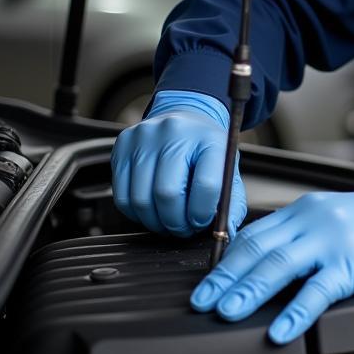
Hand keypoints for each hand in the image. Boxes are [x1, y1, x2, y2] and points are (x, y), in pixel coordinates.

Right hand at [111, 89, 246, 237]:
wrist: (185, 121)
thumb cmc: (205, 151)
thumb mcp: (227, 171)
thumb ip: (231, 203)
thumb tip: (226, 232)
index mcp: (209, 139)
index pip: (206, 185)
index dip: (202, 213)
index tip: (201, 221)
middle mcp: (176, 133)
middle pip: (168, 194)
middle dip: (176, 222)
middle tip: (182, 227)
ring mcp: (145, 137)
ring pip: (141, 199)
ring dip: (155, 222)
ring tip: (167, 220)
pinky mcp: (122, 146)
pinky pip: (122, 196)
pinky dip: (137, 213)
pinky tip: (151, 208)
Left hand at [190, 179, 353, 343]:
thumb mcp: (336, 219)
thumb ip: (304, 236)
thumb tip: (270, 264)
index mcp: (306, 210)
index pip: (255, 233)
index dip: (227, 260)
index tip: (209, 282)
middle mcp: (314, 219)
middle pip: (259, 249)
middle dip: (226, 278)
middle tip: (203, 301)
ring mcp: (333, 239)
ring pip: (279, 265)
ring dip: (248, 291)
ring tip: (227, 312)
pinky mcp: (353, 262)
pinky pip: (317, 289)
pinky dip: (295, 311)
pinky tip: (280, 328)